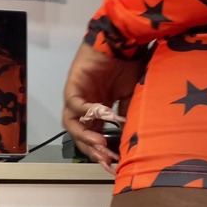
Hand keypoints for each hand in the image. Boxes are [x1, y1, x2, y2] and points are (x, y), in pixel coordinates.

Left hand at [63, 44, 145, 174]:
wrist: (122, 40)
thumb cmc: (129, 64)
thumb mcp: (133, 95)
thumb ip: (128, 115)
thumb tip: (131, 138)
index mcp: (97, 111)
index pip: (95, 137)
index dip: (103, 153)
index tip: (114, 166)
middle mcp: (84, 107)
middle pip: (81, 136)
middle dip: (93, 151)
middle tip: (106, 162)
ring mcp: (77, 97)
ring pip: (73, 125)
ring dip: (85, 137)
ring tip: (100, 145)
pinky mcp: (72, 87)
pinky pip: (75, 105)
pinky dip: (88, 112)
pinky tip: (102, 116)